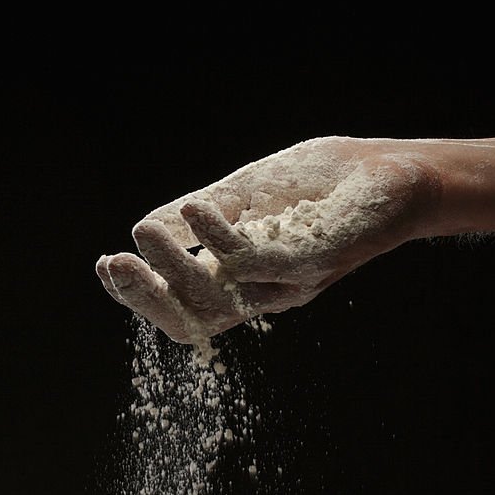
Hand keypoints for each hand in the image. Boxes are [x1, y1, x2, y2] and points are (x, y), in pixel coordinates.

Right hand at [96, 137, 438, 344]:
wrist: (389, 176)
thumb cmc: (319, 188)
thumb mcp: (246, 199)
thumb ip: (201, 217)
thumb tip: (141, 229)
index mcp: (239, 280)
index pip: (181, 304)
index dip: (139, 294)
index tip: (105, 266)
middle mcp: (260, 292)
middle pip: (194, 319)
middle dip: (147, 298)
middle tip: (112, 266)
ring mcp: (286, 283)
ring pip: (221, 298)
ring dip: (176, 270)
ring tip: (141, 235)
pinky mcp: (311, 262)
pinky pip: (259, 262)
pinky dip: (221, 239)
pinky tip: (196, 209)